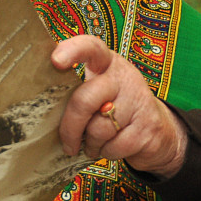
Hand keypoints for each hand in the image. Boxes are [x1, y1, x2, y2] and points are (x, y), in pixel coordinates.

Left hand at [51, 34, 187, 177]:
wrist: (157, 132)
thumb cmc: (116, 109)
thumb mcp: (100, 91)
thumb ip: (77, 90)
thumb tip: (42, 107)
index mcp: (107, 63)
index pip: (91, 47)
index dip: (73, 51)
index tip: (55, 61)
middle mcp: (124, 77)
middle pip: (85, 100)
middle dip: (70, 128)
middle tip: (67, 144)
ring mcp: (138, 101)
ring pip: (98, 129)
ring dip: (91, 144)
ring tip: (95, 143)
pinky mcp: (147, 127)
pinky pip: (114, 146)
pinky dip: (107, 153)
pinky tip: (111, 147)